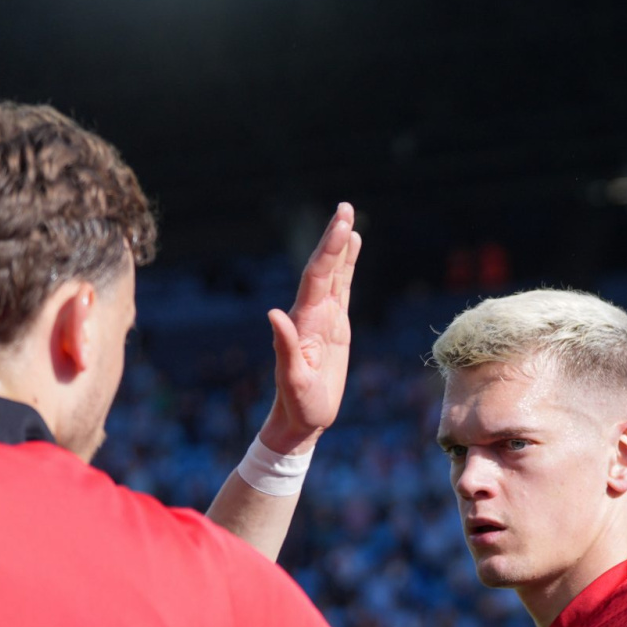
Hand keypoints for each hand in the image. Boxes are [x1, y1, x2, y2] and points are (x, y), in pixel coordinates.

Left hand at [262, 203, 360, 454]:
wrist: (301, 419)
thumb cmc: (298, 405)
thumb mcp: (293, 381)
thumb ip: (284, 347)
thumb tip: (274, 313)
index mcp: (303, 322)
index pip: (318, 277)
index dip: (330, 250)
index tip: (343, 225)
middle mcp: (310, 313)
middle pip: (324, 267)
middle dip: (334, 238)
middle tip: (345, 207)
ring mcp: (322, 317)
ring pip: (333, 273)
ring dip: (340, 246)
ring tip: (348, 218)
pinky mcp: (334, 325)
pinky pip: (342, 289)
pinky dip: (347, 266)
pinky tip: (352, 249)